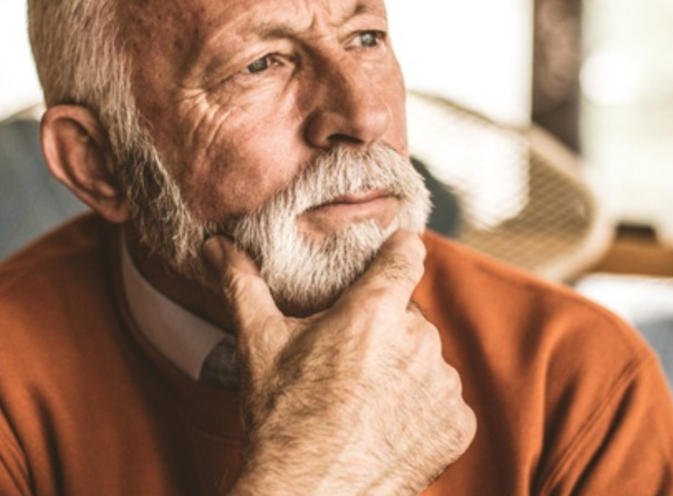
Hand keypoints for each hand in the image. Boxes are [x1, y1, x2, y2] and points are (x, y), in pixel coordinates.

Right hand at [203, 230, 475, 495]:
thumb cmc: (280, 421)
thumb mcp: (258, 345)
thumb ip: (242, 284)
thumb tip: (214, 245)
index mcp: (374, 312)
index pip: (407, 254)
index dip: (396, 252)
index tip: (389, 256)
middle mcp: (419, 342)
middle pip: (409, 314)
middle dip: (383, 329)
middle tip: (347, 358)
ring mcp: (443, 386)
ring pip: (426, 359)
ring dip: (403, 370)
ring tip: (362, 399)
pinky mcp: (458, 425)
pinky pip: (443, 402)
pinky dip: (421, 410)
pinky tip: (384, 427)